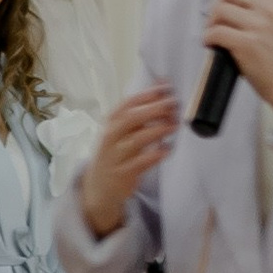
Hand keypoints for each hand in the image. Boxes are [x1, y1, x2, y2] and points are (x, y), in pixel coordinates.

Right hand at [79, 83, 178, 235]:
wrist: (99, 186)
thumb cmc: (115, 152)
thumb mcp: (120, 131)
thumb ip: (140, 112)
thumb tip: (163, 87)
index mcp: (110, 122)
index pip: (128, 104)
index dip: (147, 95)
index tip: (165, 89)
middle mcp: (111, 137)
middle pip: (132, 119)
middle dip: (154, 109)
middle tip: (173, 104)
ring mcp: (116, 155)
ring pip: (137, 139)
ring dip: (158, 130)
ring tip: (174, 125)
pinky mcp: (124, 173)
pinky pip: (142, 162)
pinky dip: (156, 155)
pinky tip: (168, 149)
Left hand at [199, 0, 272, 117]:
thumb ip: (261, 5)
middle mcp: (267, 8)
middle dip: (216, 6)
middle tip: (216, 21)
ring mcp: (257, 25)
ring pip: (219, 11)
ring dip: (211, 22)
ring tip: (214, 34)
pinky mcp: (246, 44)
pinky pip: (216, 32)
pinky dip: (208, 38)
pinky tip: (211, 44)